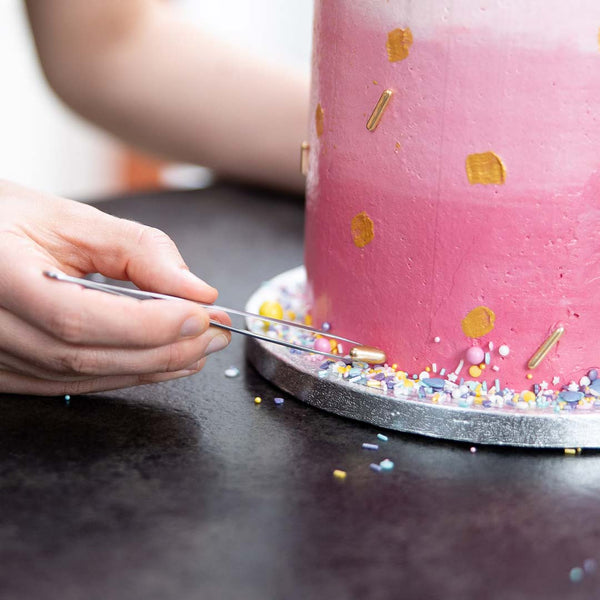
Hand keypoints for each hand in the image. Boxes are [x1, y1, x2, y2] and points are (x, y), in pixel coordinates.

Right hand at [0, 180, 230, 394]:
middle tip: (213, 334)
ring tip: (198, 348)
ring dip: (151, 367)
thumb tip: (196, 290)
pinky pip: (71, 384)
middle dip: (161, 348)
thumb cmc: (8, 220)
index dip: (145, 323)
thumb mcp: (72, 219)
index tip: (200, 314)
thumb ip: (138, 250)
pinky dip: (125, 374)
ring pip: (80, 377)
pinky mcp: (7, 372)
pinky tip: (162, 362)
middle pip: (82, 355)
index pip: (76, 316)